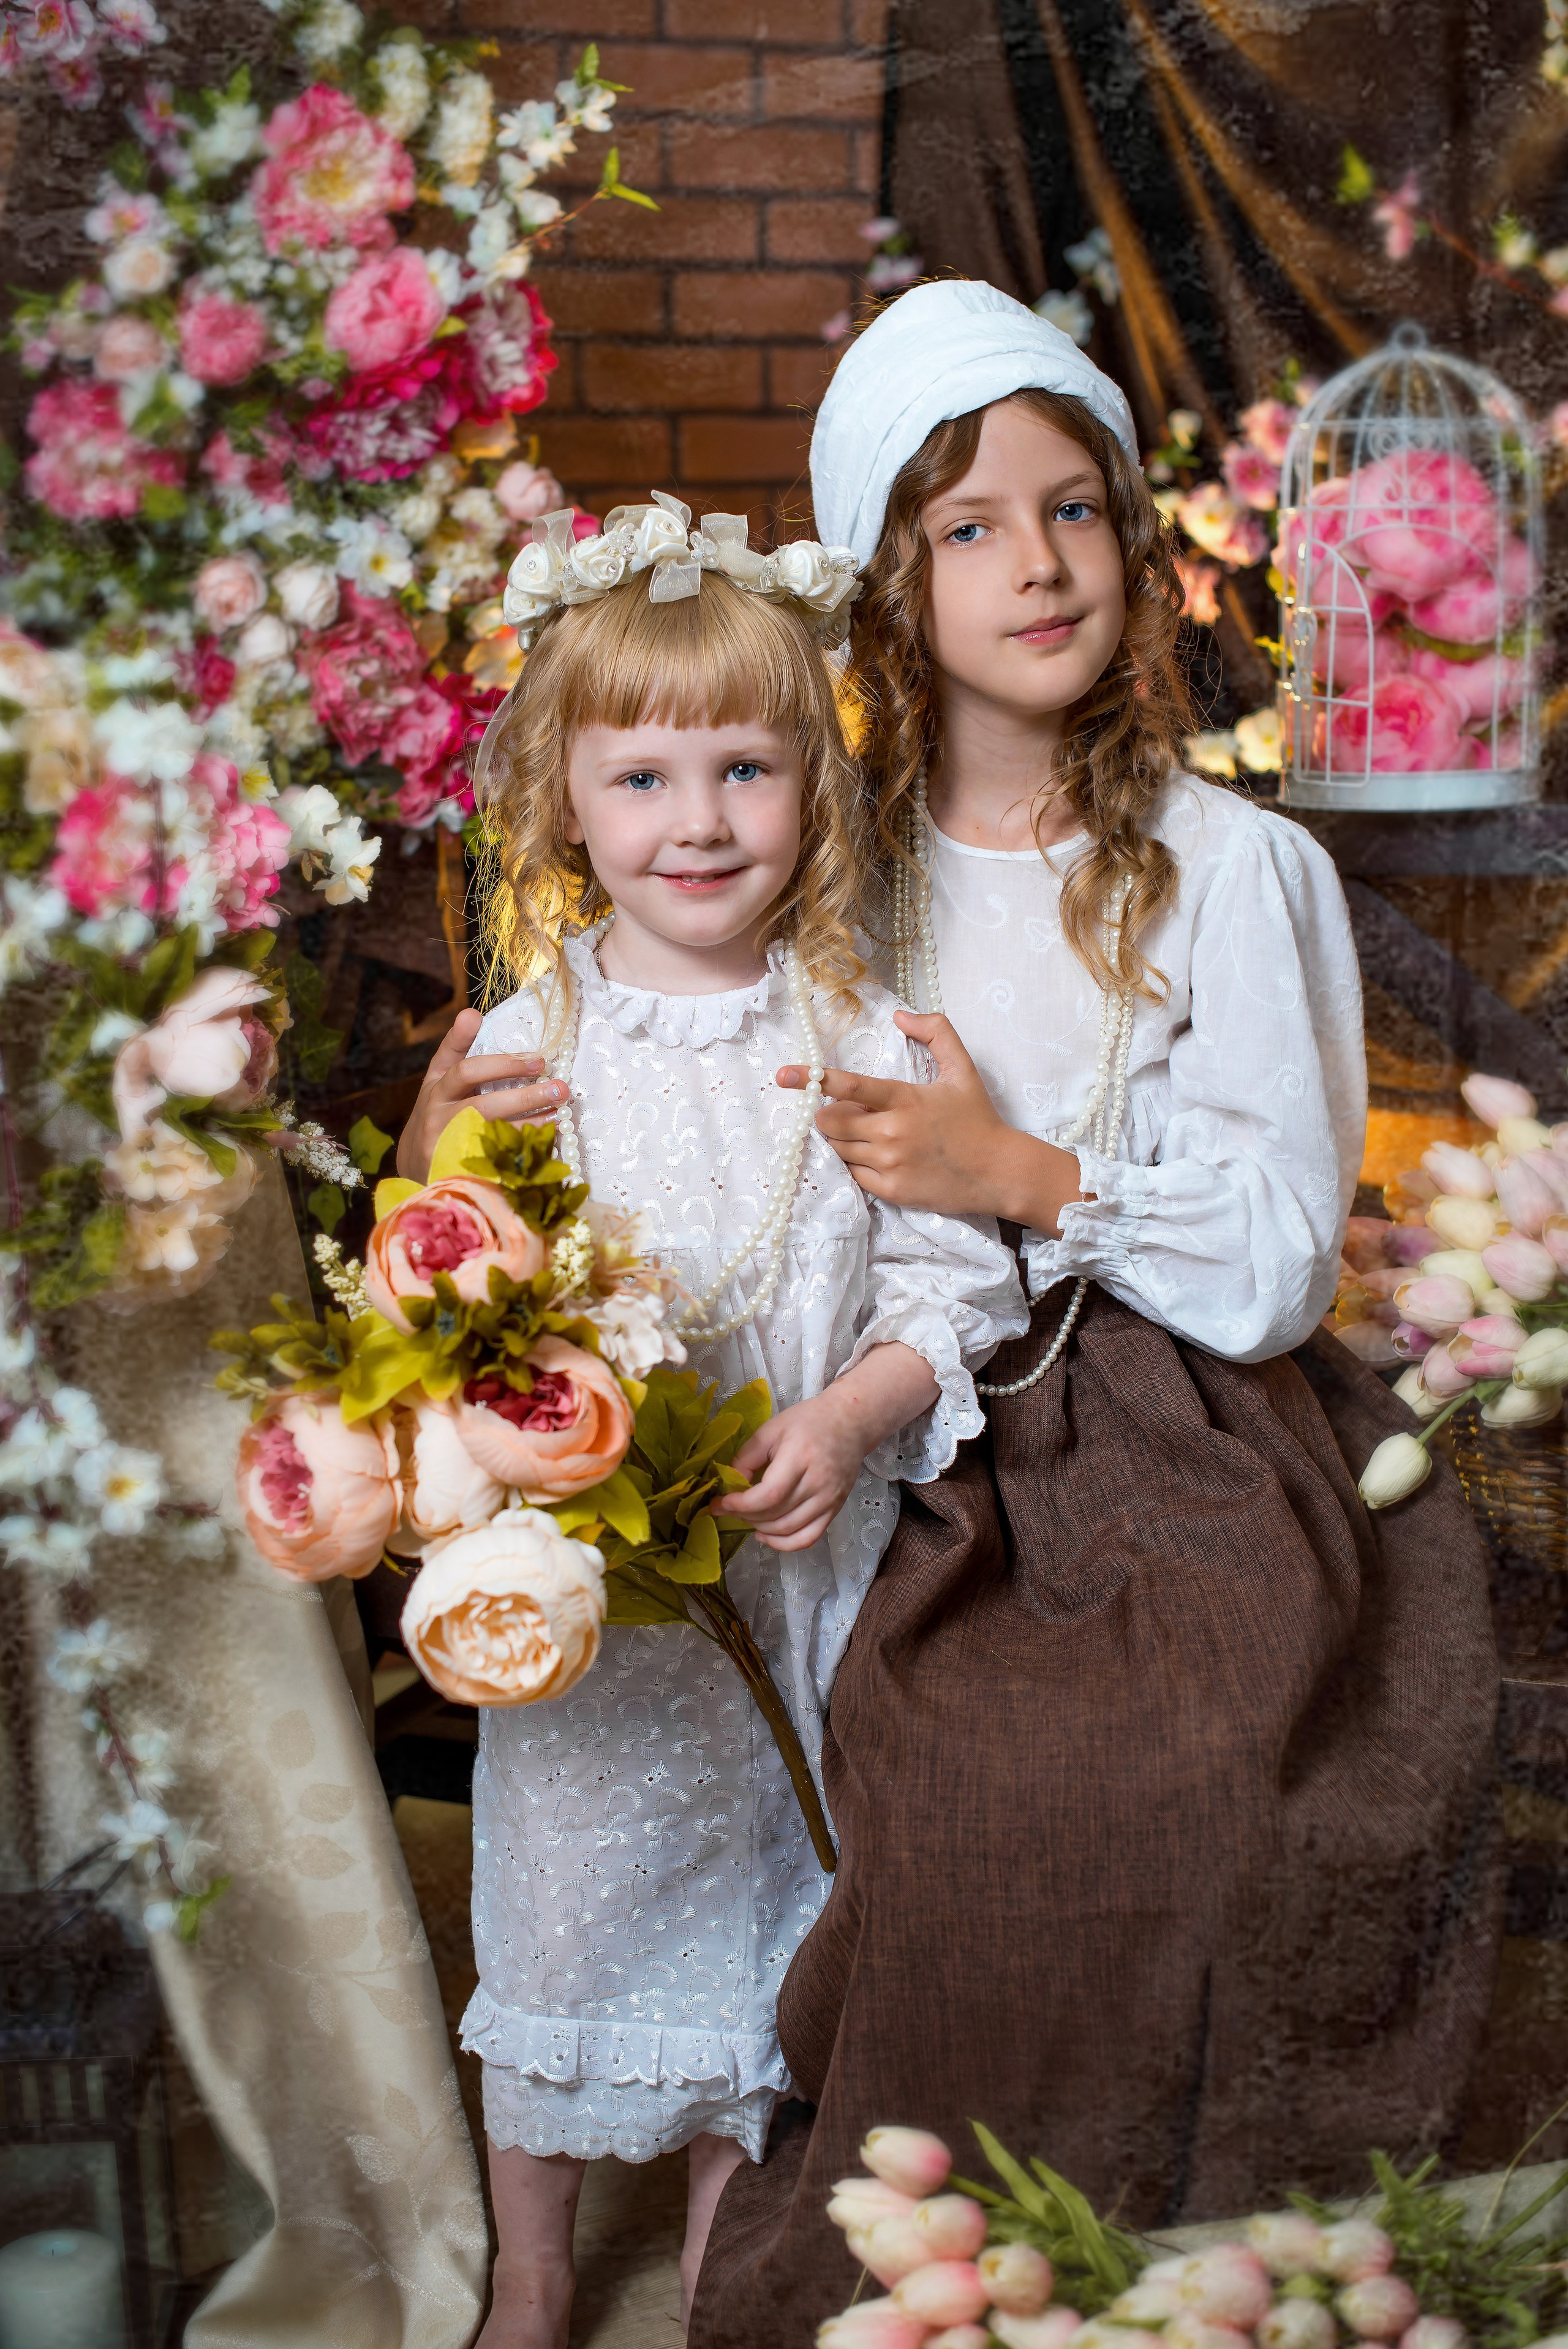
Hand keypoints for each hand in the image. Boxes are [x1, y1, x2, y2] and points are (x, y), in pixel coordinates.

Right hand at [396, 1008, 568, 1180]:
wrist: (414, 1165)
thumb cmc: (438, 1114)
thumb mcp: (440, 1081)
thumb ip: (457, 1049)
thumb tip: (472, 1013)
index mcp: (436, 1088)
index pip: (461, 1067)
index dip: (492, 1057)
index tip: (527, 1052)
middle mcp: (438, 1115)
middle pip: (484, 1103)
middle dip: (525, 1095)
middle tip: (558, 1087)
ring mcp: (446, 1145)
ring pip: (493, 1135)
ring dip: (530, 1123)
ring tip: (558, 1113)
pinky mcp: (455, 1168)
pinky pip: (494, 1159)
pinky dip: (520, 1149)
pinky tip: (543, 1141)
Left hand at [719, 1342, 937, 1551]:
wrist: (850, 1423)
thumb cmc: (808, 1422)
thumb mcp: (771, 1429)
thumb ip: (747, 1457)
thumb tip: (732, 1486)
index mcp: (800, 1457)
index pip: (769, 1494)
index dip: (741, 1504)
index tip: (721, 1502)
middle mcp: (818, 1483)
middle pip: (776, 1514)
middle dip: (744, 1515)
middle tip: (727, 1508)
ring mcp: (829, 1499)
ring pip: (788, 1529)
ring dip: (760, 1528)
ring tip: (745, 1517)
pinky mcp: (834, 1509)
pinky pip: (808, 1538)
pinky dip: (783, 1544)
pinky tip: (765, 1535)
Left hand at [778, 1010, 1083, 1230]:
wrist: (999, 1171)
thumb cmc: (978, 1118)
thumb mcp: (963, 1068)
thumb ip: (936, 1032)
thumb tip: (900, 1013)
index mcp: (904, 1098)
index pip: (849, 1087)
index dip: (811, 1079)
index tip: (782, 1075)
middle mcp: (891, 1131)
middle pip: (831, 1122)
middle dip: (830, 1115)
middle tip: (850, 1114)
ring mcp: (889, 1163)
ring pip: (838, 1148)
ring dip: (842, 1139)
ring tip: (868, 1134)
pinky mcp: (891, 1190)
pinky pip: (853, 1174)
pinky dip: (856, 1163)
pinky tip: (877, 1157)